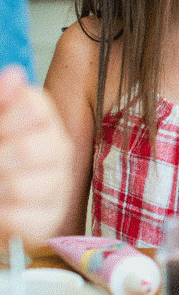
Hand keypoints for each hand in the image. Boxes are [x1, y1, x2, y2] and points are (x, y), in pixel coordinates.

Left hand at [0, 65, 73, 243]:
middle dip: (3, 158)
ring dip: (3, 189)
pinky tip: (2, 210)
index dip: (9, 120)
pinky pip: (34, 219)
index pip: (37, 110)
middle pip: (39, 149)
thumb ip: (1, 101)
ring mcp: (57, 185)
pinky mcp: (51, 219)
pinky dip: (8, 218)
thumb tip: (14, 75)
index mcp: (38, 120)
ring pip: (35, 185)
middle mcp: (56, 150)